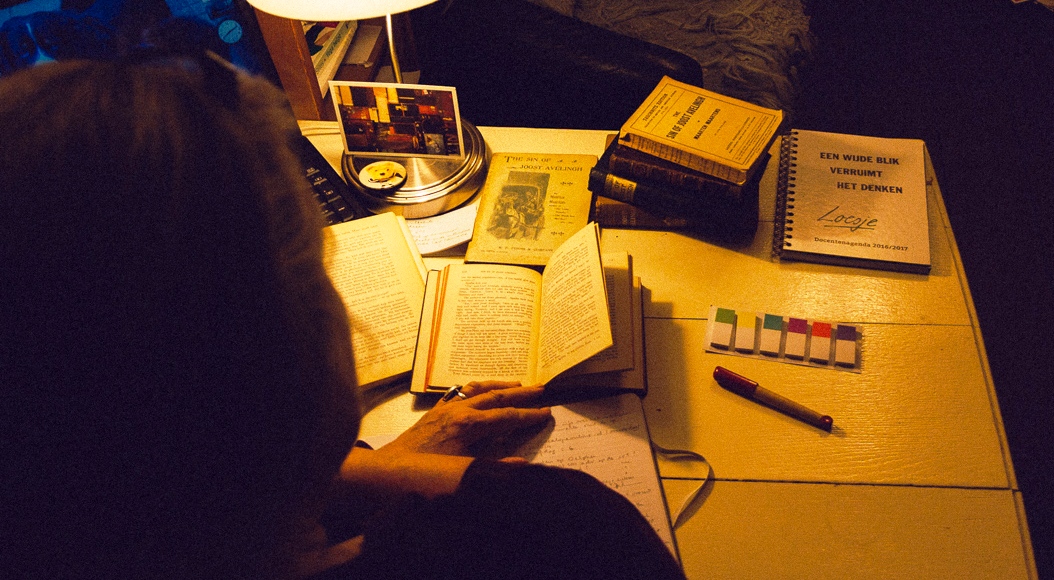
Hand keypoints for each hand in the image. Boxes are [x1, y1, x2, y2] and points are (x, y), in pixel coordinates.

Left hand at [384, 380, 551, 456]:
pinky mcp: (434, 412)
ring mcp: (445, 409)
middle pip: (496, 396)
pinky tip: (479, 389)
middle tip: (541, 388)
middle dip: (521, 393)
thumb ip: (495, 467)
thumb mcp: (463, 472)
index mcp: (468, 425)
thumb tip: (522, 463)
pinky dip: (474, 389)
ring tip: (516, 382)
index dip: (528, 415)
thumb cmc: (425, 474)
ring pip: (477, 389)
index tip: (546, 412)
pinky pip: (459, 393)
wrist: (389, 470)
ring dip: (498, 385)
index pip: (507, 416)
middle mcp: (458, 411)